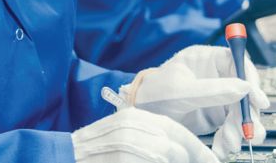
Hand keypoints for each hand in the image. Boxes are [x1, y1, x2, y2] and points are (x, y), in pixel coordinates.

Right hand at [72, 107, 216, 162]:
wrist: (64, 156)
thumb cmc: (96, 150)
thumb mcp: (124, 133)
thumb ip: (150, 137)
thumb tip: (180, 152)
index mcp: (135, 117)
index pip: (175, 131)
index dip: (197, 148)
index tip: (212, 161)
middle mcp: (132, 128)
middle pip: (174, 147)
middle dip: (191, 158)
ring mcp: (126, 146)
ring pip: (166, 157)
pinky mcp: (121, 160)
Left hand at [121, 45, 268, 159]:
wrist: (138, 114)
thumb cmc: (153, 92)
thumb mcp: (181, 90)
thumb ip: (212, 89)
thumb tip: (244, 88)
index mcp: (209, 59)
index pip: (240, 65)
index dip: (253, 82)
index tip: (259, 102)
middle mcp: (218, 77)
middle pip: (245, 93)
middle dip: (246, 115)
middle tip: (244, 133)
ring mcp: (218, 98)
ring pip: (241, 113)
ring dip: (239, 130)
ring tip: (229, 143)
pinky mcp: (215, 116)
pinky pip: (231, 128)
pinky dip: (229, 139)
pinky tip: (221, 146)